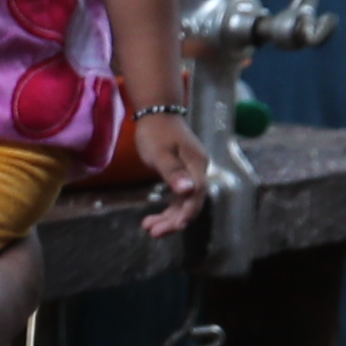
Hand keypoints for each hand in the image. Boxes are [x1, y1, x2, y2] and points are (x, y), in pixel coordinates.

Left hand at [130, 106, 212, 238]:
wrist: (157, 113)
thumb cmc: (156, 131)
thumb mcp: (161, 153)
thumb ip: (173, 172)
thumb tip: (189, 191)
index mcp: (196, 165)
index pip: (197, 194)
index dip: (187, 213)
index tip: (175, 227)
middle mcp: (197, 172)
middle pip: (191, 202)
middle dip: (173, 220)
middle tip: (152, 232)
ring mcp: (190, 175)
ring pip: (183, 203)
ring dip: (168, 218)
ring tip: (148, 228)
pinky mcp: (181, 176)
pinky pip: (177, 198)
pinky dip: (166, 210)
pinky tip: (153, 219)